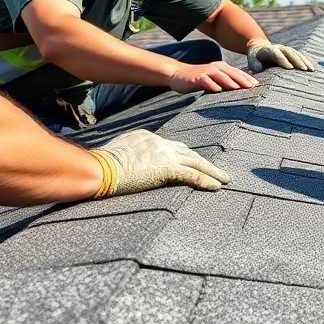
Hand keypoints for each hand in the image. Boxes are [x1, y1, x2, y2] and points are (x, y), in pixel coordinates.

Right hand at [94, 129, 230, 195]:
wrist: (99, 168)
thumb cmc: (99, 167)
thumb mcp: (115, 156)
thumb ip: (127, 158)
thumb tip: (125, 169)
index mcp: (145, 137)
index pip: (171, 146)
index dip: (184, 154)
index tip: (193, 161)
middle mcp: (158, 142)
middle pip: (187, 151)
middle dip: (203, 161)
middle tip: (216, 169)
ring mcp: (164, 154)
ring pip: (196, 162)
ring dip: (212, 171)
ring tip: (224, 179)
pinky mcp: (167, 168)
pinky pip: (193, 175)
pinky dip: (207, 181)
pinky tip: (217, 186)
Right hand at [168, 60, 258, 93]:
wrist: (178, 74)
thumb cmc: (200, 79)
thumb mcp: (214, 79)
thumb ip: (226, 83)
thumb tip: (241, 91)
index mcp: (221, 68)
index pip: (237, 73)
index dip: (247, 78)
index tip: (257, 85)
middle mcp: (215, 68)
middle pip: (231, 73)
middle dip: (242, 79)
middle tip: (252, 87)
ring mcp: (206, 71)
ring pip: (220, 76)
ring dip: (229, 81)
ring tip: (238, 88)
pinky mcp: (197, 77)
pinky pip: (205, 80)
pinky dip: (211, 85)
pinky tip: (217, 90)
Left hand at [246, 39, 315, 72]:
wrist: (259, 48)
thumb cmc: (255, 59)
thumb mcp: (252, 62)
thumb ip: (255, 66)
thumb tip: (259, 70)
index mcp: (268, 50)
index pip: (276, 53)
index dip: (283, 60)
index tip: (290, 68)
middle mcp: (278, 47)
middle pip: (289, 52)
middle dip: (296, 60)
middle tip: (303, 69)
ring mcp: (285, 49)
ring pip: (296, 53)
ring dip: (304, 61)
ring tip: (311, 70)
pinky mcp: (290, 52)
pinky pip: (299, 55)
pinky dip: (305, 61)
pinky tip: (311, 68)